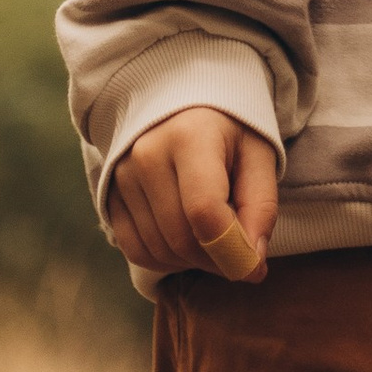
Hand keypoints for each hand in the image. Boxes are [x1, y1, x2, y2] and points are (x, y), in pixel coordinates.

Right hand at [108, 106, 279, 281]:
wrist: (184, 106)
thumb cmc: (230, 131)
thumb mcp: (259, 155)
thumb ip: (261, 207)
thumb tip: (251, 264)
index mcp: (191, 137)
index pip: (205, 212)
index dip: (232, 250)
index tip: (253, 265)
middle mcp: (148, 155)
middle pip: (182, 237)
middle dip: (217, 259)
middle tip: (239, 254)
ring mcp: (123, 176)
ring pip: (160, 250)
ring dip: (193, 262)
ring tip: (215, 241)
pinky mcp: (110, 195)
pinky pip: (136, 250)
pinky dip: (165, 261)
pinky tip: (187, 244)